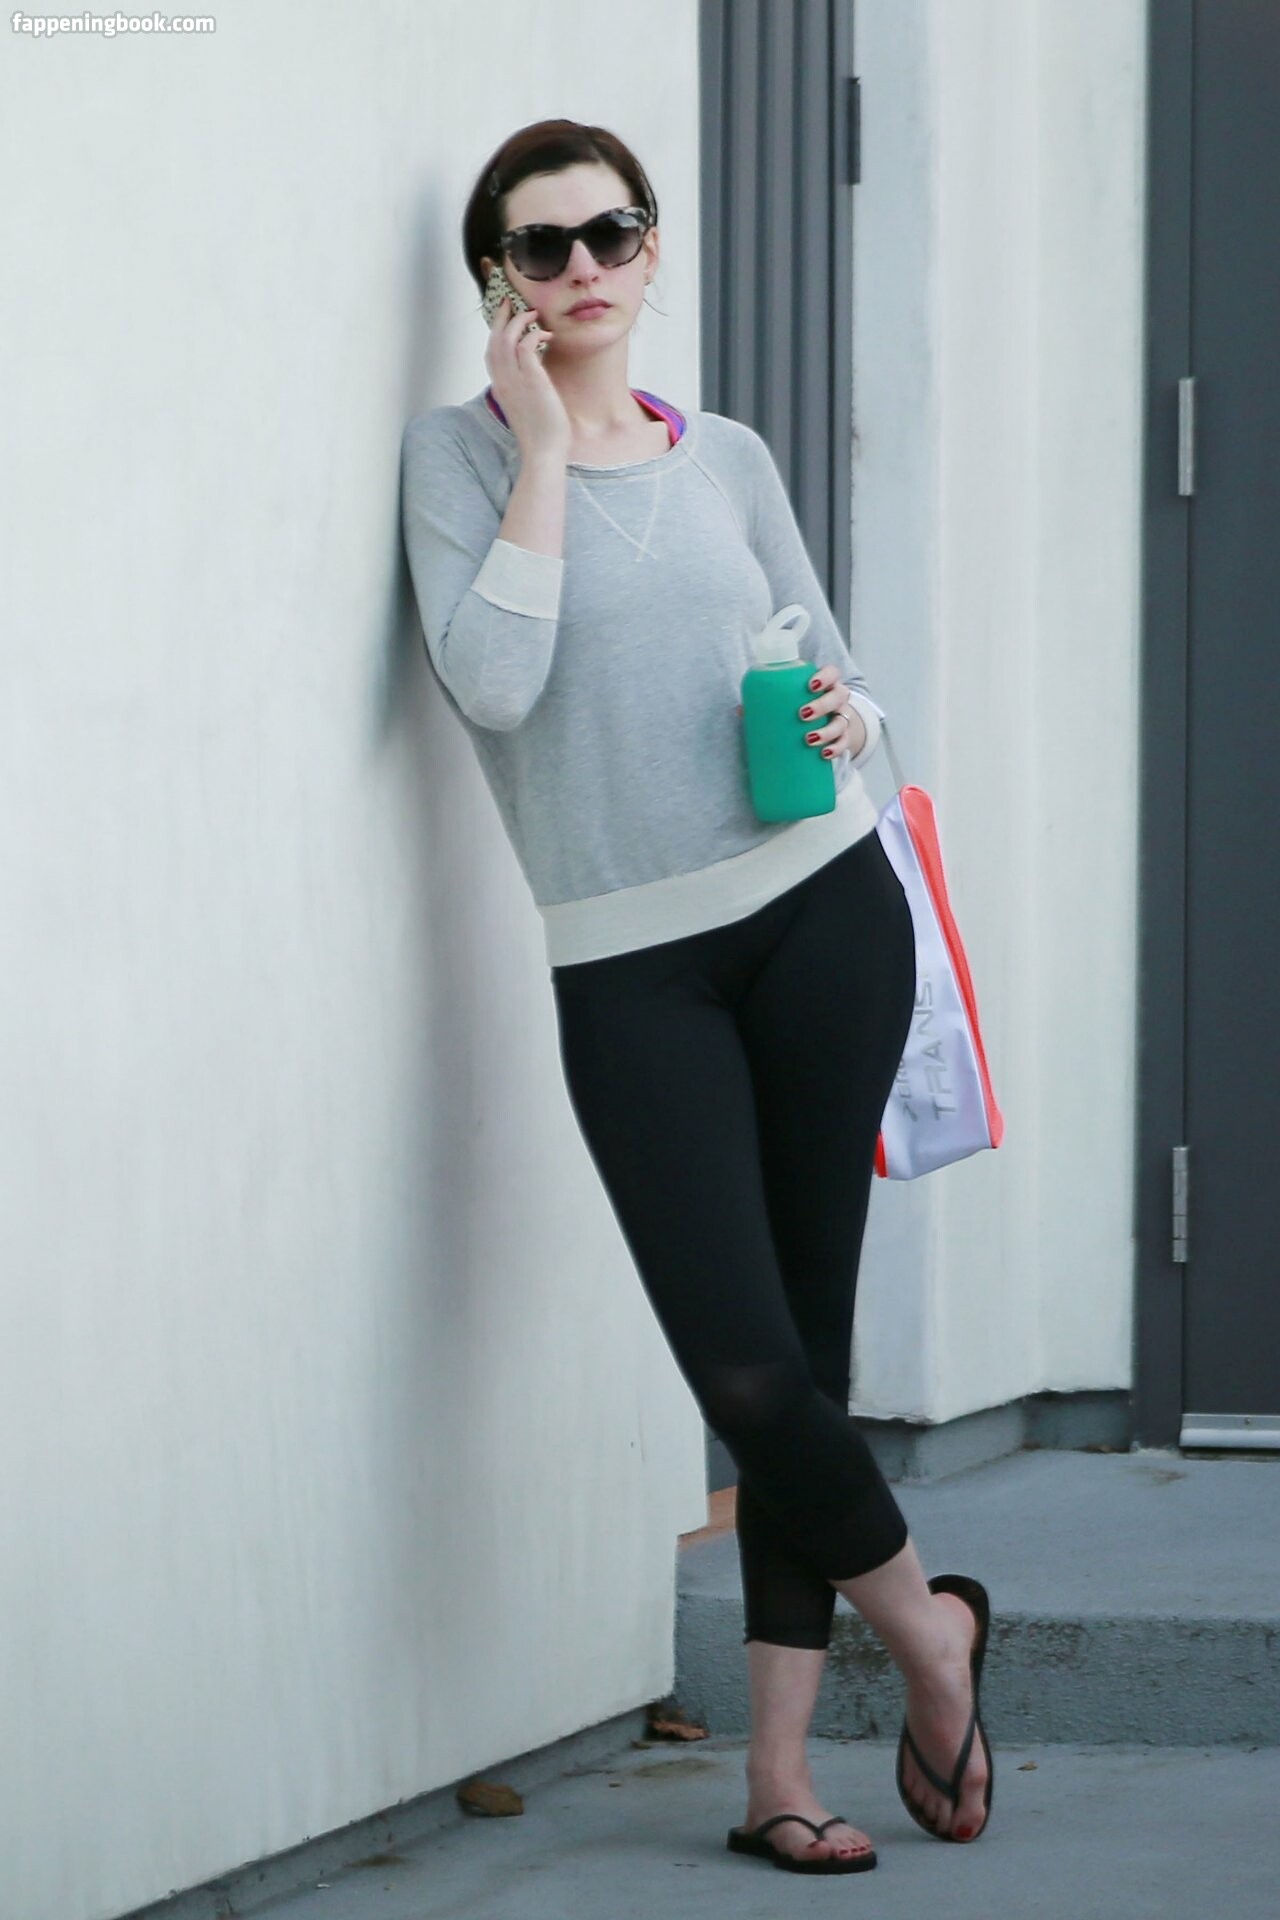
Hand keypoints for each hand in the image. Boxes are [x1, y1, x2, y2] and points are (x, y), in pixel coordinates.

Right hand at [484, 296, 570, 461]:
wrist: (543, 453)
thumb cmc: (540, 434)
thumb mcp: (527, 407)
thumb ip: (525, 388)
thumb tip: (535, 374)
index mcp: (500, 387)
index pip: (491, 352)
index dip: (496, 332)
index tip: (504, 318)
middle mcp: (503, 381)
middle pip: (494, 340)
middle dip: (501, 318)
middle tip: (511, 302)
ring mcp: (515, 381)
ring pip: (506, 339)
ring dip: (518, 321)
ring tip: (532, 313)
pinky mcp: (532, 381)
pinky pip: (526, 346)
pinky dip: (533, 334)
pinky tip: (545, 334)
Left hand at [735, 665, 865, 758]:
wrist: (826, 728)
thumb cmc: (801, 709)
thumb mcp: (789, 703)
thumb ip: (767, 703)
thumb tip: (741, 710)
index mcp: (825, 685)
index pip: (832, 673)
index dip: (825, 677)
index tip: (810, 685)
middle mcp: (837, 699)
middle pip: (838, 696)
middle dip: (822, 705)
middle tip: (802, 714)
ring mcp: (842, 718)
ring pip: (841, 721)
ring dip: (827, 731)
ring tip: (809, 739)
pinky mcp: (844, 738)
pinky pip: (844, 743)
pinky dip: (836, 749)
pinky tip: (824, 755)